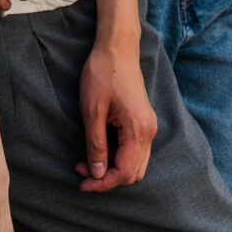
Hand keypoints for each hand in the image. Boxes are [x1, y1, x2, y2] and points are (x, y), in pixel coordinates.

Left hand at [75, 36, 154, 190]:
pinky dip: (119, 157)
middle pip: (133, 173)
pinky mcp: (144, 121)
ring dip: (113, 169)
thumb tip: (97, 173)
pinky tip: (100, 149)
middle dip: (107, 178)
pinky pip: (135, 151)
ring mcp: (149, 125)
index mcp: (137, 129)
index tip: (83, 182)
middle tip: (82, 172)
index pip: (124, 172)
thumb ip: (96, 144)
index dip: (103, 183)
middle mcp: (149, 130)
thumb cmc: (102, 74)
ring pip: (136, 164)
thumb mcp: (92, 111)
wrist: (117, 48)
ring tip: (88, 162)